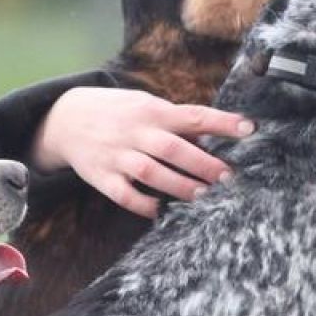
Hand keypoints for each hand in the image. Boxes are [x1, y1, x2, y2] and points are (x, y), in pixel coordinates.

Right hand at [32, 87, 254, 218]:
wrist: (66, 118)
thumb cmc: (118, 112)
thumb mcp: (145, 105)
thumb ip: (176, 120)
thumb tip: (213, 134)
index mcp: (152, 111)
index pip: (193, 115)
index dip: (222, 122)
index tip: (250, 128)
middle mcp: (135, 132)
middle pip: (173, 148)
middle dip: (203, 163)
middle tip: (227, 176)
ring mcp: (117, 155)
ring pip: (151, 173)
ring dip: (179, 186)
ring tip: (202, 195)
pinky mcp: (101, 176)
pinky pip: (123, 194)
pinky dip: (142, 204)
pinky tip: (159, 210)